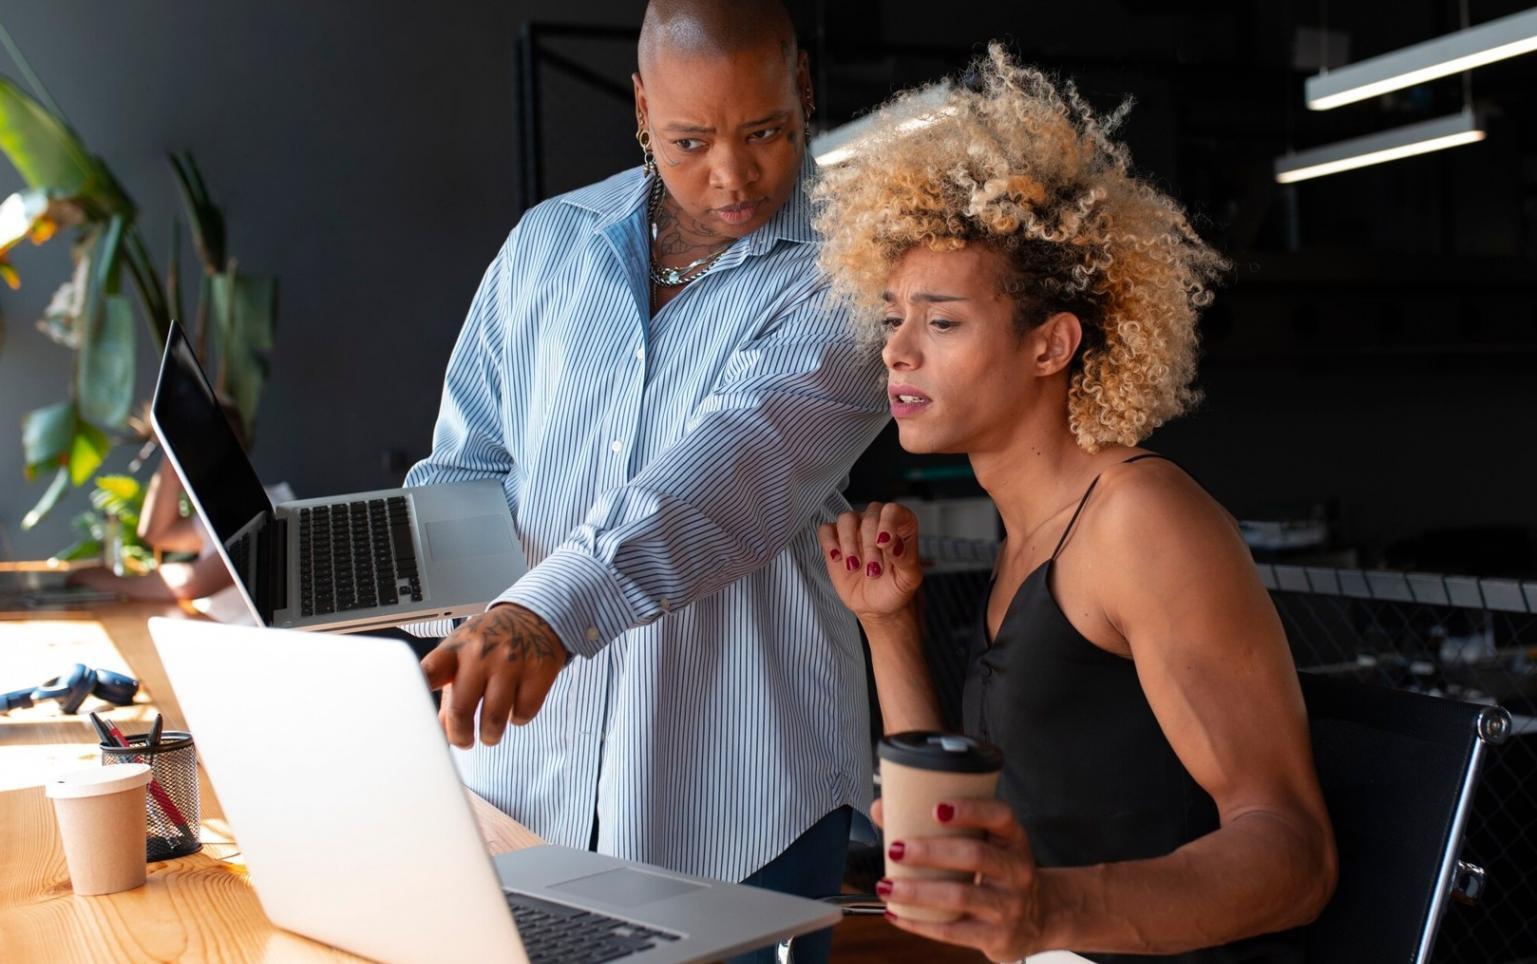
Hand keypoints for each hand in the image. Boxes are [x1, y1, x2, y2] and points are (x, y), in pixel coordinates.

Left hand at [420, 603, 569, 747]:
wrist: (534, 614)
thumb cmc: (491, 640)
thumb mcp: (463, 656)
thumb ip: (449, 693)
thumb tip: (439, 730)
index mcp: (455, 649)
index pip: (429, 672)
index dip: (417, 692)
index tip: (410, 712)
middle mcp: (481, 653)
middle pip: (461, 709)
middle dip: (461, 735)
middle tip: (464, 741)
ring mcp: (511, 661)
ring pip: (494, 719)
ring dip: (491, 735)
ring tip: (490, 734)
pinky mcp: (538, 670)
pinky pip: (524, 713)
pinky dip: (518, 719)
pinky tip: (515, 708)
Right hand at [816, 502, 922, 621]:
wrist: (875, 605)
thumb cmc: (895, 588)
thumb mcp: (908, 579)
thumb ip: (906, 559)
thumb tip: (893, 544)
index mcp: (900, 527)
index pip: (893, 510)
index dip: (888, 523)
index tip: (884, 544)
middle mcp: (877, 522)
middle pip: (869, 516)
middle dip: (869, 545)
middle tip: (873, 570)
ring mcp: (855, 530)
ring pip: (846, 518)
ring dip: (848, 542)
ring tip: (853, 567)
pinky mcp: (835, 541)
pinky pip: (826, 529)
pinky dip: (829, 542)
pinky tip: (837, 558)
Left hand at [871, 797, 1048, 961]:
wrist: (1039, 916)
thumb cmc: (998, 871)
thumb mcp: (986, 844)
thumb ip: (941, 827)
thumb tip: (882, 808)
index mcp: (1013, 840)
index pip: (1000, 817)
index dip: (971, 810)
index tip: (937, 808)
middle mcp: (1016, 870)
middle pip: (974, 855)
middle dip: (930, 852)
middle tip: (896, 849)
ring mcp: (1008, 905)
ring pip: (960, 896)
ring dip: (918, 891)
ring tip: (887, 886)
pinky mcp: (997, 936)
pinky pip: (953, 931)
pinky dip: (919, 923)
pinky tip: (896, 913)